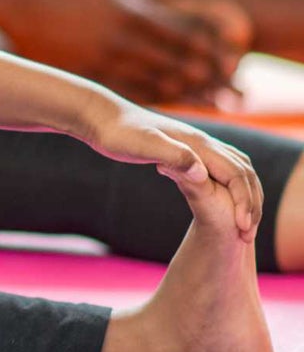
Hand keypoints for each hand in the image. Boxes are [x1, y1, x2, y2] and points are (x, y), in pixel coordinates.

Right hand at [1, 0, 244, 103]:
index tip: (217, 52)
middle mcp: (121, 36)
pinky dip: (147, 94)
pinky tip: (158, 97)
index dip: (203, 45)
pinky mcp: (86, 72)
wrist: (12, 3)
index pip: (180, 31)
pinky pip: (125, 88)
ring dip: (179, 87)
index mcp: (129, 8)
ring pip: (153, 78)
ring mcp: (103, 57)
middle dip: (199, 70)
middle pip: (173, 59)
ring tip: (197, 92)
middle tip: (217, 79)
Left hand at [75, 97, 262, 240]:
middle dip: (251, 202)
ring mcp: (192, 144)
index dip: (245, 202)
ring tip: (241, 219)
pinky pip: (216, 166)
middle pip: (242, 171)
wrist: (100, 117)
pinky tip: (217, 198)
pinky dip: (227, 184)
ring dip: (243, 193)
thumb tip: (201, 172)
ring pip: (233, 167)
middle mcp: (200, 142)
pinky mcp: (182, 148)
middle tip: (248, 234)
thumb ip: (173, 156)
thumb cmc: (117, 133)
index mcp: (197, 144)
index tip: (243, 229)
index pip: (236, 175)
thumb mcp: (143, 146)